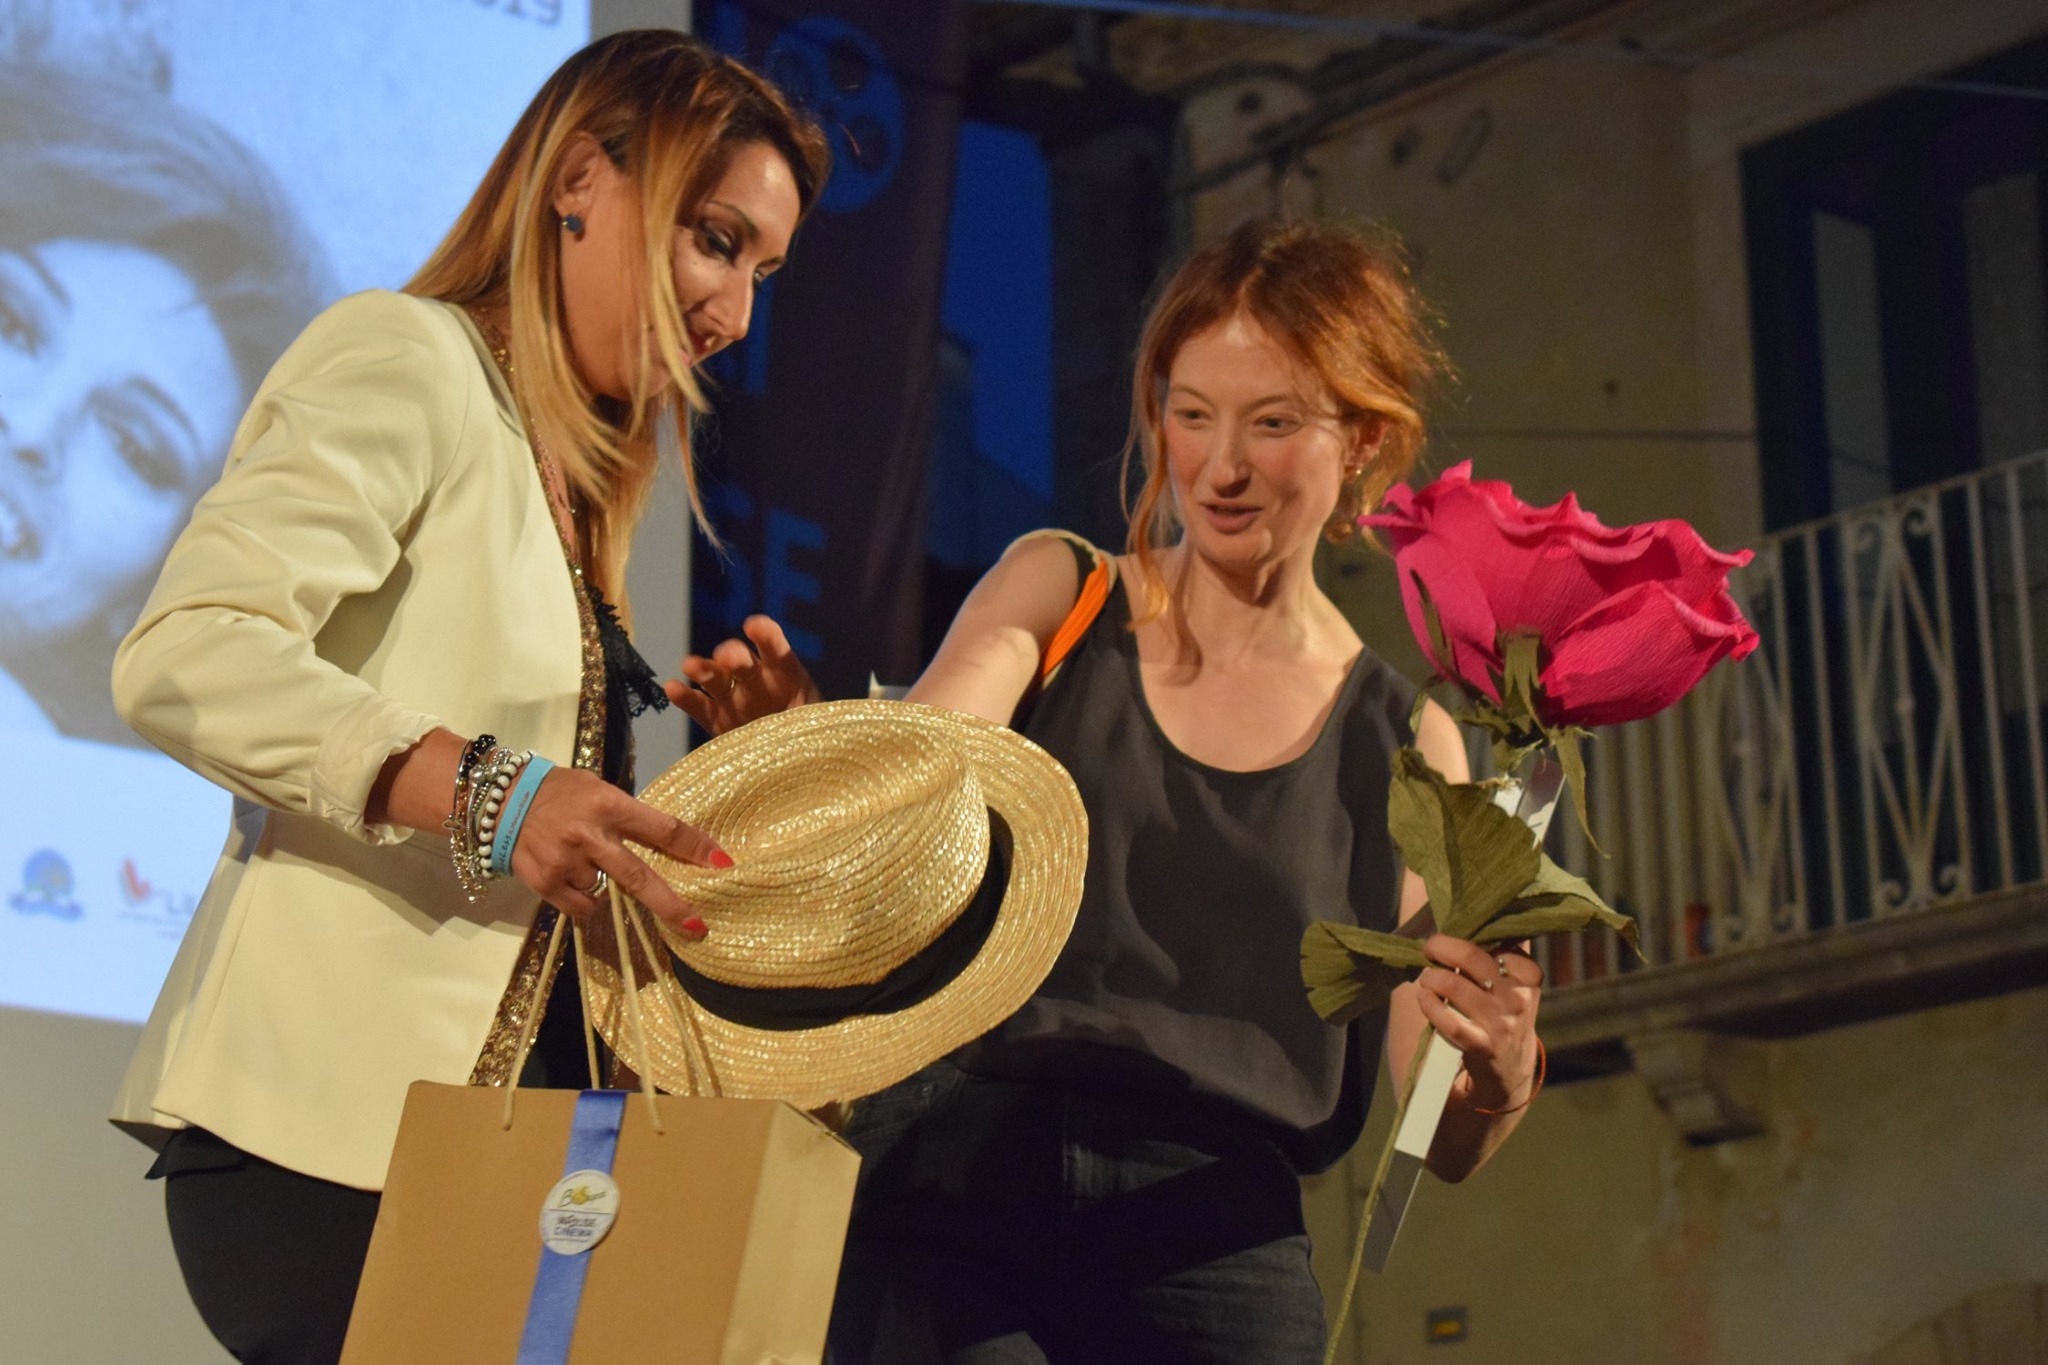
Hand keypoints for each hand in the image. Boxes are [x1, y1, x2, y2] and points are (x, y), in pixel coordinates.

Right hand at [507, 764, 729, 937]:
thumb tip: (667, 844)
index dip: (695, 847)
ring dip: (603, 882)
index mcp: (609, 806)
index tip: (722, 862)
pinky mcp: (544, 882)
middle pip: (639, 877)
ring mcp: (565, 861)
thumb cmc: (560, 792)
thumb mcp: (598, 790)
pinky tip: (571, 877)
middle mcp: (589, 835)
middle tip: (697, 926)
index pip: (663, 829)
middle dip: (670, 905)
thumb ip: (627, 816)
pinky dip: (584, 900)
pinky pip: (581, 907)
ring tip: (581, 858)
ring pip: (605, 891)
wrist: (499, 800)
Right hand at [667, 615, 820, 737]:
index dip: (764, 634)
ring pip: (714, 678)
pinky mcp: (716, 721)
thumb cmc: (813, 738)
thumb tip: (803, 726)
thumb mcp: (820, 725)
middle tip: (728, 657)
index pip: (774, 646)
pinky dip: (685, 697)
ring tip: (689, 665)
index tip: (754, 626)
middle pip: (739, 659)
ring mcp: (733, 699)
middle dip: (733, 654)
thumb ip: (811, 720)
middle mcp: (755, 679)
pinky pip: (698, 706)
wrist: (796, 763)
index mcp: (785, 673)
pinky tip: (673, 688)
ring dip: (702, 669)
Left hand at [1413, 934, 1542, 1111]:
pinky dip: (1428, 1003)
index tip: (1449, 937)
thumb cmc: (1503, 1011)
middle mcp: (1520, 997)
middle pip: (1470, 956)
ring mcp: (1502, 1023)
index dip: (1464, 936)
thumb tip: (1483, 911)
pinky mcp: (1483, 1045)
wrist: (1510, 1067)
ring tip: (1427, 978)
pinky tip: (1423, 997)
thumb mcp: (1514, 982)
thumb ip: (1502, 950)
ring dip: (1430, 977)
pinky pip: (1447, 1019)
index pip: (1496, 940)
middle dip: (1440, 946)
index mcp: (1529, 975)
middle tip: (1429, 947)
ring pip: (1453, 984)